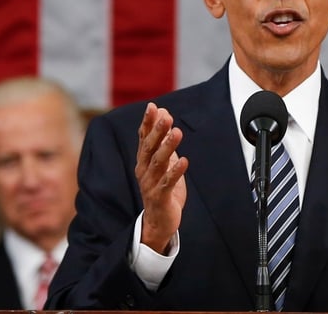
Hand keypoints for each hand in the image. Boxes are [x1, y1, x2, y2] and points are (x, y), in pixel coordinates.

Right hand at [135, 102, 187, 253]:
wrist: (158, 221)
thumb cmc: (161, 188)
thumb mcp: (162, 163)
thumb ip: (163, 141)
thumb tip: (165, 115)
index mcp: (143, 161)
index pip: (143, 138)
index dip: (148, 122)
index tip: (153, 106)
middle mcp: (143, 170)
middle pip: (149, 148)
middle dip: (157, 131)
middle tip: (166, 116)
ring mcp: (150, 184)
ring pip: (158, 163)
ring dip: (167, 147)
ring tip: (177, 132)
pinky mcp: (159, 197)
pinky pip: (167, 183)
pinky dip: (175, 172)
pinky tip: (184, 161)